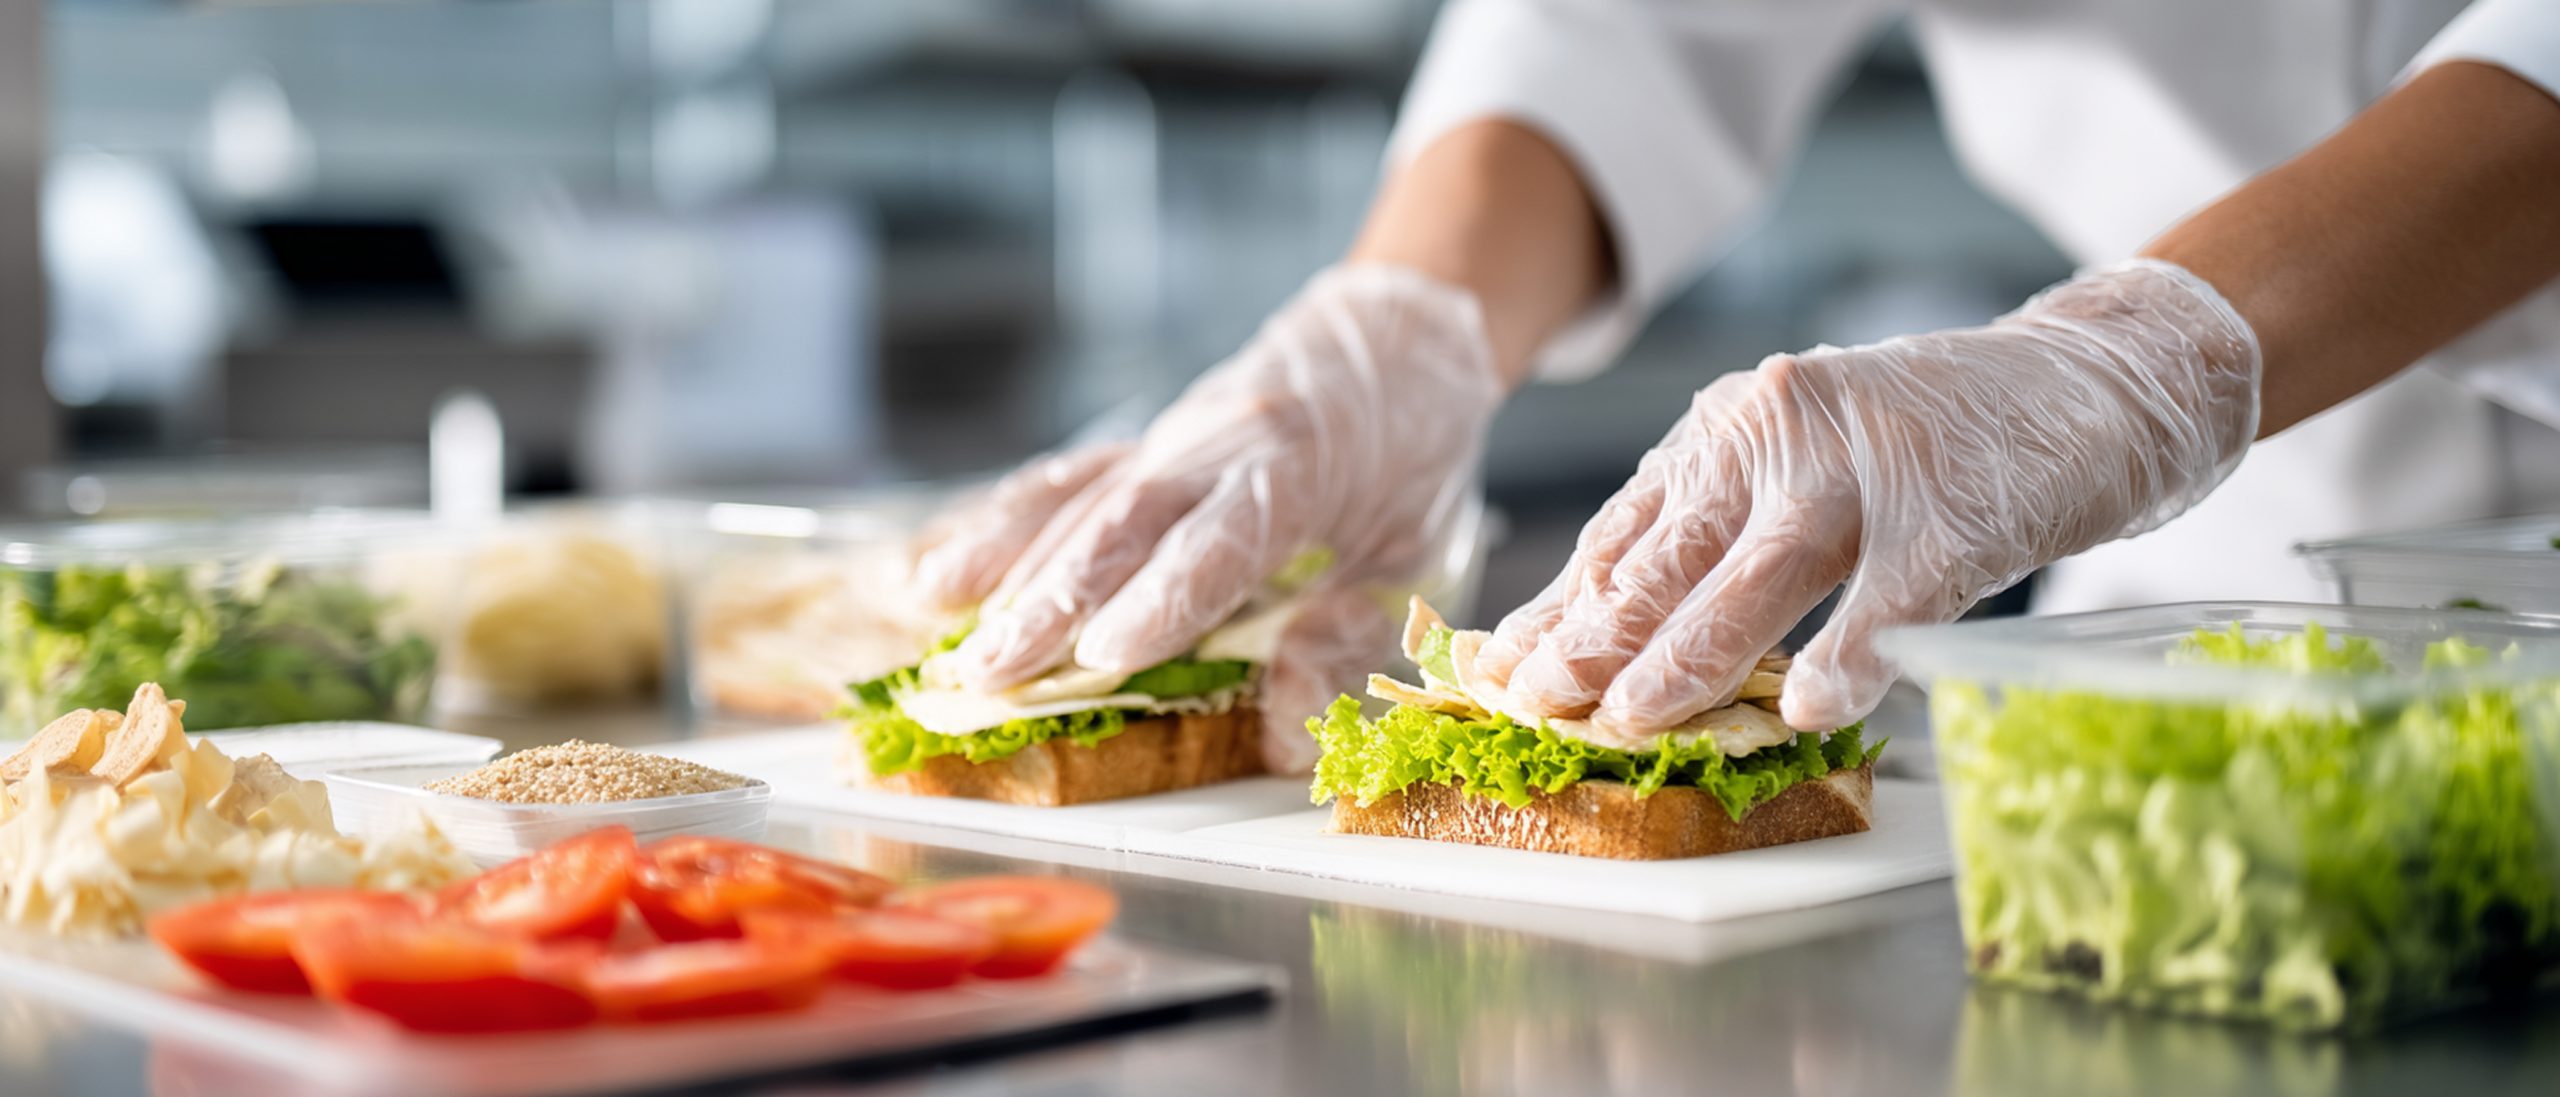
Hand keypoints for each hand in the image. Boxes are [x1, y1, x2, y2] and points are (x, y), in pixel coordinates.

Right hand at [911, 265, 1506, 764]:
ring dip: (1006, 568)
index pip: (1219, 540)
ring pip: (1079, 502)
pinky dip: (1001, 526)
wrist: (1401, 335)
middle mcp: (1216, 443)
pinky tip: (943, 570)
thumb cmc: (1414, 453)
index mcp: (1296, 465)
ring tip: (944, 628)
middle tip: (988, 672)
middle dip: (1049, 601)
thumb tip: (1285, 732)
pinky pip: (1065, 485)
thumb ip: (1348, 636)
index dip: (1160, 598)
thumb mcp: (1415, 551)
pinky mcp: (1144, 446)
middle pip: (1122, 523)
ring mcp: (1170, 439)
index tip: (1103, 653)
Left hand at [1475, 260, 2260, 735]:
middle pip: (1665, 560)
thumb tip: (1605, 632)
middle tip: (1535, 708)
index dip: (1557, 609)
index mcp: (1729, 431)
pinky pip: (1889, 599)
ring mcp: (1864, 469)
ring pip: (1754, 581)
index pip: (1620, 534)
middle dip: (1592, 643)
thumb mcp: (1796, 468)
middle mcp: (1778, 434)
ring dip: (1687, 660)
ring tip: (1631, 725)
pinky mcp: (1952, 510)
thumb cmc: (1931, 443)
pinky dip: (1851, 657)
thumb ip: (1711, 537)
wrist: (2092, 378)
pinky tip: (1813, 712)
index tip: (1497, 670)